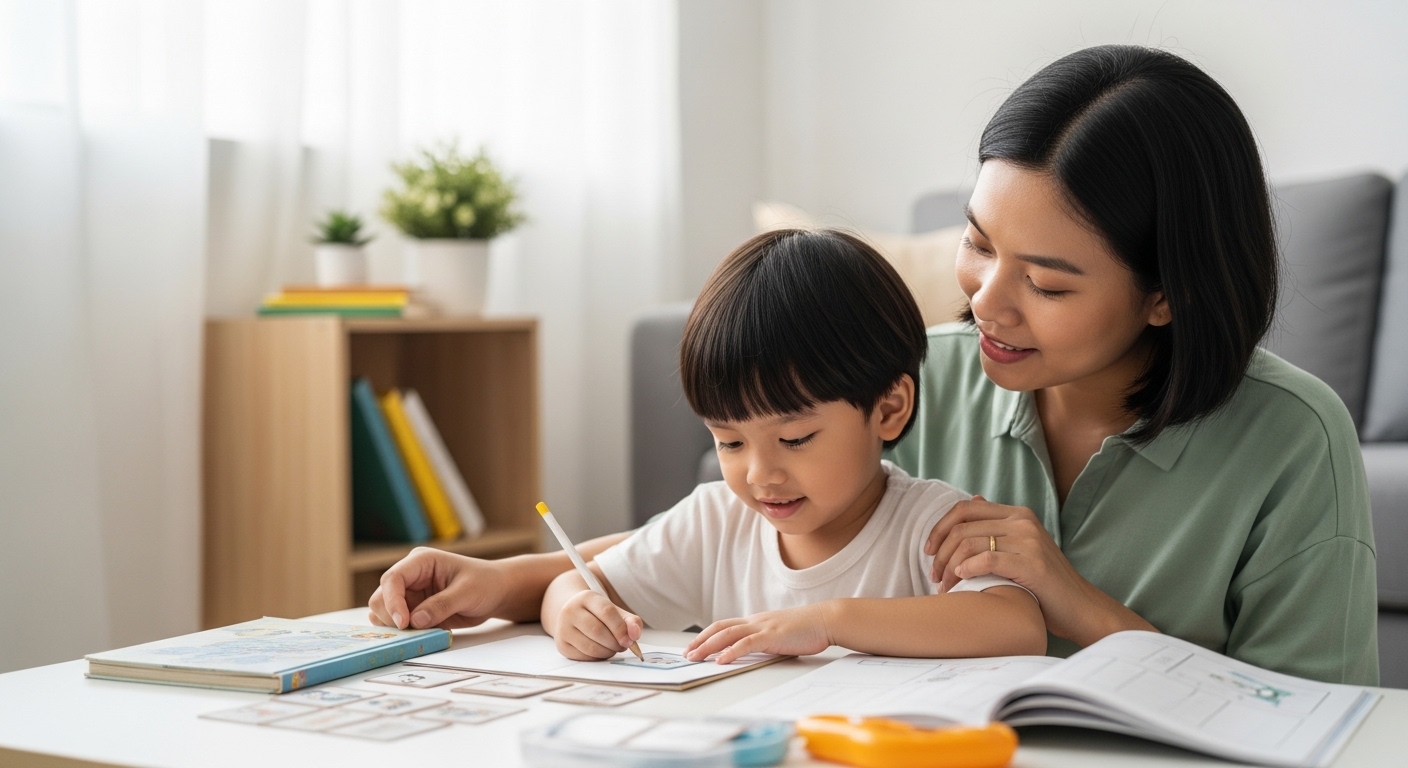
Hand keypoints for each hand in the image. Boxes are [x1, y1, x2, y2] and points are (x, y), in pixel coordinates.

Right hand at [368, 547, 507, 629]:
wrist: (495, 592)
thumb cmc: (485, 583)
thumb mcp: (468, 592)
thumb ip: (442, 605)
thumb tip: (416, 621)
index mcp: (421, 562)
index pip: (393, 579)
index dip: (392, 601)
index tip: (403, 622)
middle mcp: (410, 577)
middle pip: (381, 597)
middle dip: (391, 616)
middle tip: (412, 631)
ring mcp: (409, 594)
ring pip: (383, 612)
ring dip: (394, 626)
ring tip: (419, 632)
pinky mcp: (413, 610)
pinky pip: (396, 624)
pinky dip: (402, 633)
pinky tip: (420, 635)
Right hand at [553, 590, 643, 660]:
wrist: (573, 616)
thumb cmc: (598, 615)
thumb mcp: (616, 612)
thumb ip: (631, 621)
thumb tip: (635, 634)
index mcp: (586, 597)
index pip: (606, 612)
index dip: (620, 628)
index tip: (630, 640)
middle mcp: (570, 610)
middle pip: (597, 631)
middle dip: (615, 643)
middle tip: (623, 646)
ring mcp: (563, 628)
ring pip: (590, 647)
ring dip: (607, 652)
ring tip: (613, 648)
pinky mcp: (562, 644)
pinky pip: (584, 657)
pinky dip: (597, 658)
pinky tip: (601, 651)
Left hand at [684, 604, 831, 664]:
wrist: (826, 620)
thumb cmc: (807, 629)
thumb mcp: (780, 634)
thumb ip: (765, 641)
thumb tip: (753, 652)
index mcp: (756, 621)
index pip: (725, 625)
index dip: (707, 635)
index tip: (694, 645)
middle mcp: (755, 621)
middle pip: (720, 628)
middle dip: (700, 641)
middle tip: (687, 653)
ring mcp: (763, 627)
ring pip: (728, 634)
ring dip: (708, 646)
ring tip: (695, 657)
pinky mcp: (772, 636)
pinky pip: (746, 644)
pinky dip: (731, 652)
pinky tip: (720, 660)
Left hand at [924, 496, 1154, 645]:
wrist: (1080, 607)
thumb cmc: (1044, 583)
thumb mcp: (1021, 547)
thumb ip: (998, 525)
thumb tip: (974, 499)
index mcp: (1017, 514)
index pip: (964, 509)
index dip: (939, 528)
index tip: (928, 551)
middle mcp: (1022, 521)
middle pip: (962, 527)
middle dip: (940, 553)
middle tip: (934, 577)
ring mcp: (1029, 540)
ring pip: (970, 543)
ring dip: (949, 567)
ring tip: (945, 587)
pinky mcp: (1032, 563)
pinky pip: (988, 559)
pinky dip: (967, 569)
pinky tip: (961, 581)